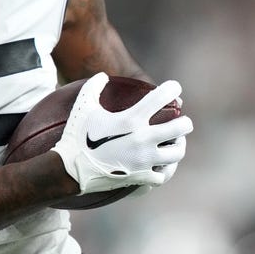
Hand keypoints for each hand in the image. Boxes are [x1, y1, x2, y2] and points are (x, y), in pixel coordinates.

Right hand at [51, 73, 192, 194]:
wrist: (70, 170)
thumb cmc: (76, 136)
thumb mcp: (83, 107)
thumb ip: (93, 87)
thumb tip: (103, 75)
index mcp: (131, 119)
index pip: (161, 97)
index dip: (172, 88)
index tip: (174, 88)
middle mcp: (143, 139)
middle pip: (181, 128)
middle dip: (184, 122)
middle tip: (182, 121)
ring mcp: (144, 160)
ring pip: (177, 153)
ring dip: (178, 146)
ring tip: (175, 143)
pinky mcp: (141, 177)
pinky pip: (162, 175)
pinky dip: (163, 170)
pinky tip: (161, 166)